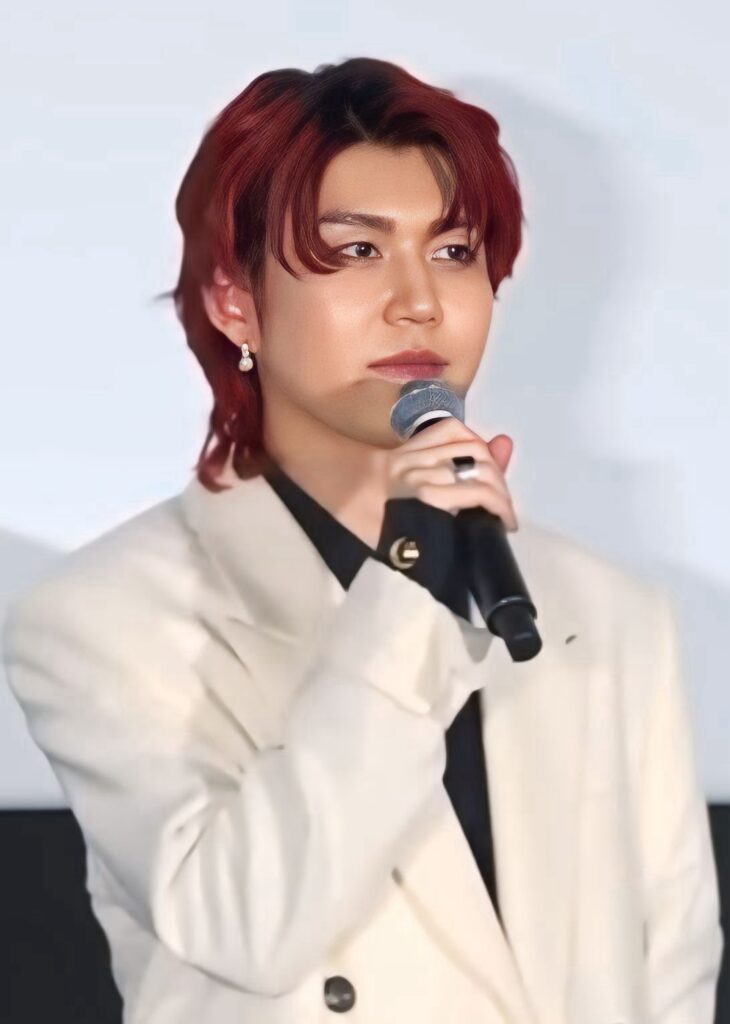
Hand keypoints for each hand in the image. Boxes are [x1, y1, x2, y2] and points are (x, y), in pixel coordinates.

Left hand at [384, 417, 517, 531]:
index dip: (502, 508)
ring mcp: (418, 452)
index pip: (479, 494)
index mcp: (423, 500)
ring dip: (492, 465)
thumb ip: (451, 526)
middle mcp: (423, 470)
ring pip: (471, 447)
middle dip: (501, 489)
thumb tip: (487, 520)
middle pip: (480, 469)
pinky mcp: (413, 441)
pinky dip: (471, 438)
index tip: (507, 524)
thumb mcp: (410, 543)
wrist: (347, 495)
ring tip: (495, 484)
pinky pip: (451, 429)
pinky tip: (479, 455)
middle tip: (503, 507)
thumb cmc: (376, 529)